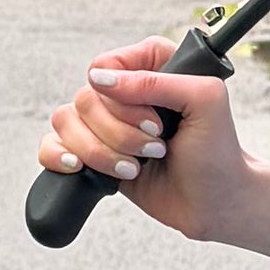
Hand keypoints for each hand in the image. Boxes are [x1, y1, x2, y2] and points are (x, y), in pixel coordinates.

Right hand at [34, 33, 269, 254]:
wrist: (216, 204)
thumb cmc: (218, 153)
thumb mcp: (204, 101)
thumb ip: (156, 82)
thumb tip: (99, 80)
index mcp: (152, 65)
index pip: (106, 65)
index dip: (122, 95)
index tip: (154, 120)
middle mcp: (125, 92)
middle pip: (85, 98)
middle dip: (118, 131)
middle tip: (155, 148)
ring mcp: (106, 124)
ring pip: (66, 122)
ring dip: (99, 151)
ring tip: (134, 168)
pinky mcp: (92, 154)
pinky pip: (51, 146)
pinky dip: (59, 157)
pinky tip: (80, 168)